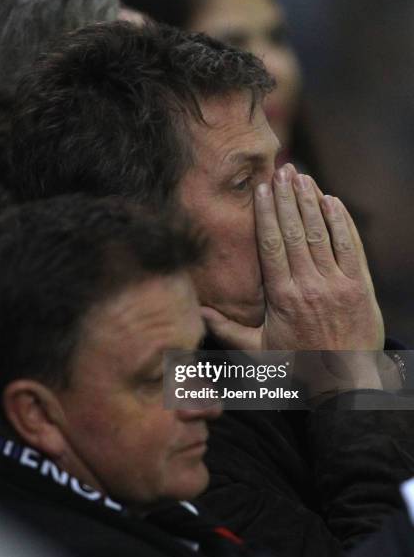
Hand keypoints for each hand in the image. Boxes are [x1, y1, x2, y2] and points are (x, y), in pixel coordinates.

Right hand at [202, 163, 384, 351]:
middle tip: (282, 170)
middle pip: (295, 231)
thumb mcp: (257, 353)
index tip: (263, 189)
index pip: (271, 245)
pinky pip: (351, 246)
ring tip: (302, 177)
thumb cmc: (297, 369)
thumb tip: (197, 311)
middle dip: (287, 198)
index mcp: (282, 297)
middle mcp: (309, 285)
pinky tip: (332, 201)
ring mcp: (337, 284)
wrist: (344, 385)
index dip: (267, 213)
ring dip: (311, 202)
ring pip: (322, 233)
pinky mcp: (360, 287)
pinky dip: (342, 222)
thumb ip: (226, 330)